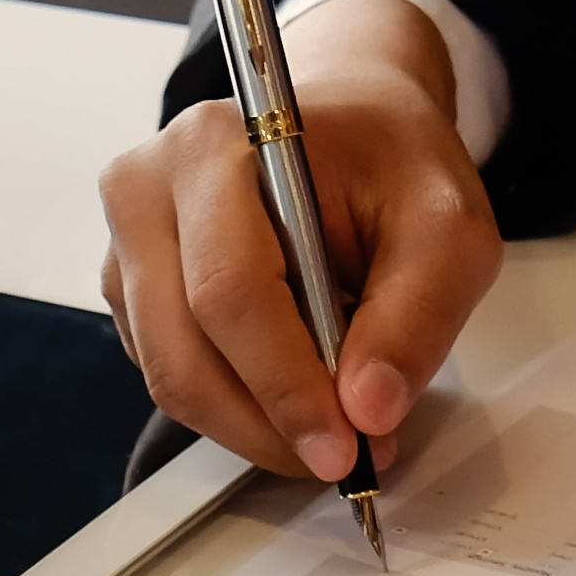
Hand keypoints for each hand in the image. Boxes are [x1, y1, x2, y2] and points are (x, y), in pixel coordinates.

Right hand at [95, 0, 498, 481]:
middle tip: (342, 455)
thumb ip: (418, 314)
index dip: (285, 386)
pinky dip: (234, 403)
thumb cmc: (388, 160)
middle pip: (183, 351)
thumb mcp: (447, 225)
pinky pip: (169, 374)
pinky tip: (291, 382)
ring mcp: (127, 243)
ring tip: (331, 420)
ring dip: (252, 423)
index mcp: (214, 148)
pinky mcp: (130, 288)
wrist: (349, 120)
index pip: (230, 293)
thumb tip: (369, 409)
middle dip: (267, 425)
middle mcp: (146, 191)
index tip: (344, 445)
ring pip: (170, 377)